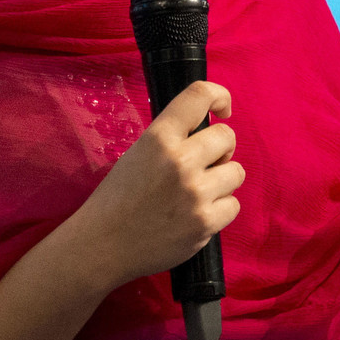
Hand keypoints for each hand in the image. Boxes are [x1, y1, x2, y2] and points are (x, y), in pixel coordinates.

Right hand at [67, 80, 242, 288]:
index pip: (199, 95)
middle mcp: (180, 160)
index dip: (220, 96)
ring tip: (199, 193)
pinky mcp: (205, 223)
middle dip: (221, 149)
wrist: (102, 244)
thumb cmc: (117, 199)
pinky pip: (233, 205)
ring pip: (237, 172)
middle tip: (206, 163)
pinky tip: (197, 215)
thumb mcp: (137, 154)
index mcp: (159, 137)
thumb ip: (171, 140)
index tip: (222, 110)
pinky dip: (219, 210)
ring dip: (222, 181)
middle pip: (227, 137)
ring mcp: (195, 193)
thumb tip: (208, 135)